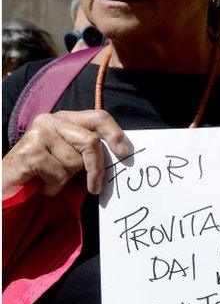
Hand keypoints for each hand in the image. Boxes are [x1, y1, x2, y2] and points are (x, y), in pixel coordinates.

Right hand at [2, 110, 130, 199]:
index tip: (124, 152)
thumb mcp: (71, 157)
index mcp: (66, 118)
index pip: (98, 117)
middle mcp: (51, 120)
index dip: (114, 133)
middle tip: (95, 186)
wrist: (7, 184)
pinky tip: (41, 184)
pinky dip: (53, 186)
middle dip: (96, 168)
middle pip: (91, 142)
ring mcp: (39, 134)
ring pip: (75, 162)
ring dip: (66, 179)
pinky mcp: (30, 152)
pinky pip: (59, 174)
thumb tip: (122, 153)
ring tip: (51, 178)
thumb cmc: (44, 172)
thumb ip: (90, 150)